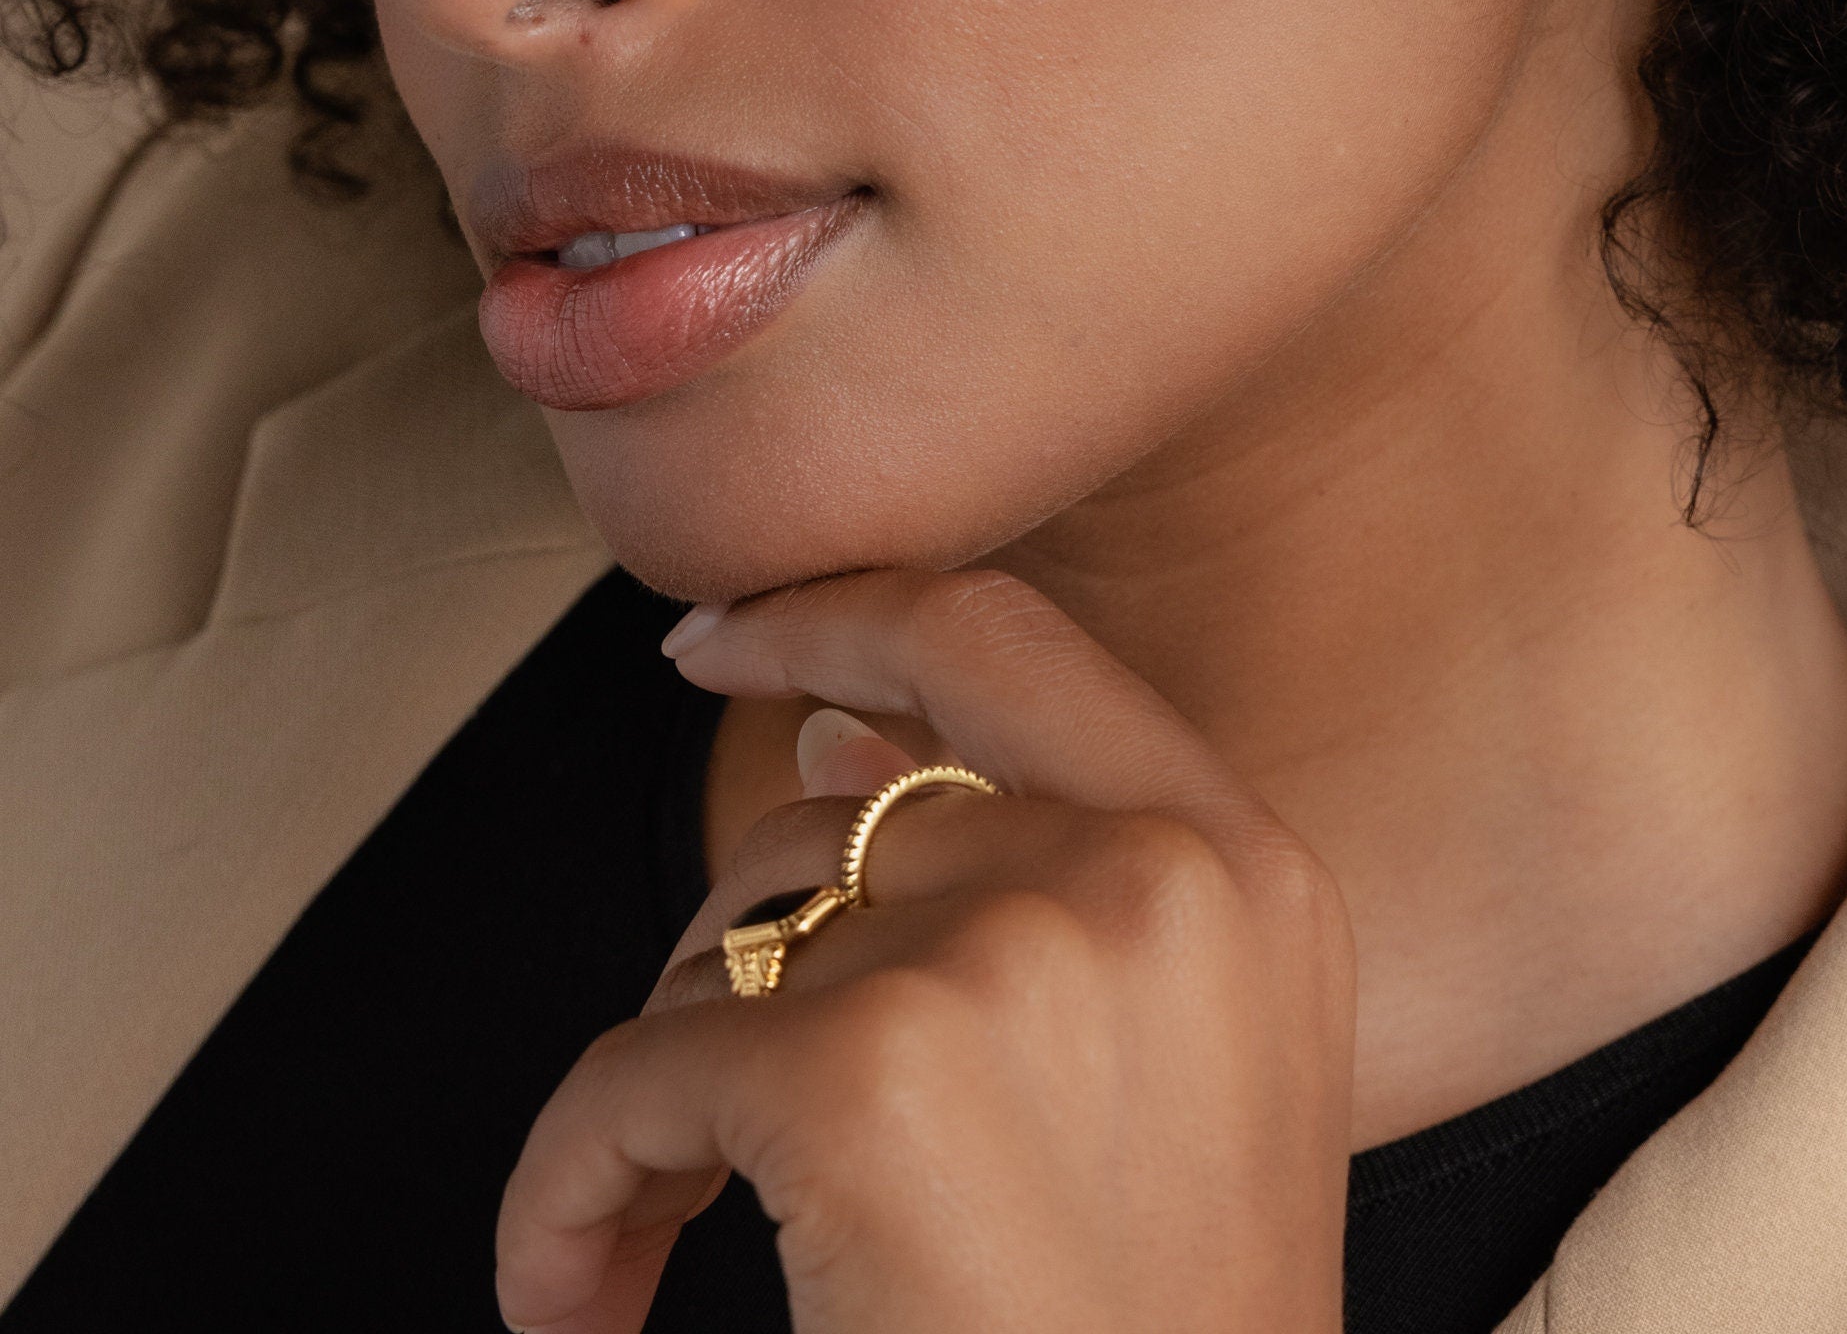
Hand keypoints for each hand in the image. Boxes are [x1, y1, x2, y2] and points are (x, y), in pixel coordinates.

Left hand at [495, 568, 1355, 1333]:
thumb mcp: (1189, 1076)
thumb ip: (1060, 895)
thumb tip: (824, 756)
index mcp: (1249, 862)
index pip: (1012, 633)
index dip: (844, 611)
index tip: (716, 639)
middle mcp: (1155, 872)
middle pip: (845, 811)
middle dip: (735, 942)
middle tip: (693, 1093)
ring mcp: (1023, 954)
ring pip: (736, 943)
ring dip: (669, 1085)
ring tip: (659, 1238)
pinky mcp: (871, 1075)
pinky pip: (634, 1075)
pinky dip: (567, 1194)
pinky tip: (577, 1302)